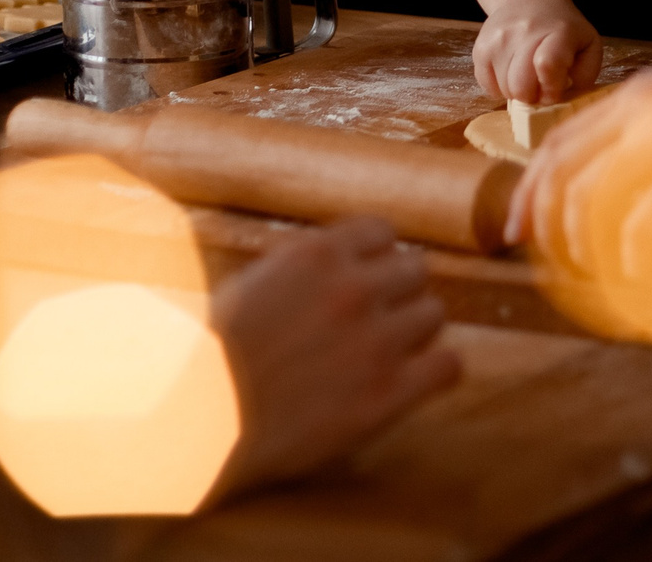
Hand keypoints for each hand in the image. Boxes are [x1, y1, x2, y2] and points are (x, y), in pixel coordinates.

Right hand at [206, 217, 460, 497]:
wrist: (202, 418)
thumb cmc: (211, 357)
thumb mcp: (251, 284)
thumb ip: (300, 269)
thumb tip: (332, 261)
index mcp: (316, 254)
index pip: (382, 232)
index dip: (375, 258)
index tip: (368, 278)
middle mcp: (353, 288)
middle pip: (415, 270)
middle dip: (397, 293)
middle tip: (378, 321)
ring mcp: (376, 340)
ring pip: (434, 314)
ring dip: (415, 332)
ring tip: (389, 354)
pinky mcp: (389, 392)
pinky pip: (449, 366)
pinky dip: (436, 372)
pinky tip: (415, 381)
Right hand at [471, 0, 600, 103]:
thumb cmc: (563, 30)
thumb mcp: (589, 47)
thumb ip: (584, 76)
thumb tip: (561, 95)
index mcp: (559, 31)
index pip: (547, 65)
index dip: (551, 88)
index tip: (555, 90)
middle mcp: (525, 31)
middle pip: (520, 85)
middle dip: (533, 96)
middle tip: (540, 85)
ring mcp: (499, 38)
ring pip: (504, 89)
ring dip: (517, 91)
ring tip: (527, 74)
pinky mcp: (481, 47)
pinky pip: (487, 86)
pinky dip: (500, 87)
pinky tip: (511, 70)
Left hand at [505, 39, 651, 246]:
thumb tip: (634, 195)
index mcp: (640, 97)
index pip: (560, 143)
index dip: (531, 188)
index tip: (521, 226)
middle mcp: (645, 107)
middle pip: (563, 169)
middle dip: (542, 219)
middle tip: (543, 258)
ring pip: (595, 191)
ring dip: (581, 238)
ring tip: (585, 269)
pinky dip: (633, 242)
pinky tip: (634, 263)